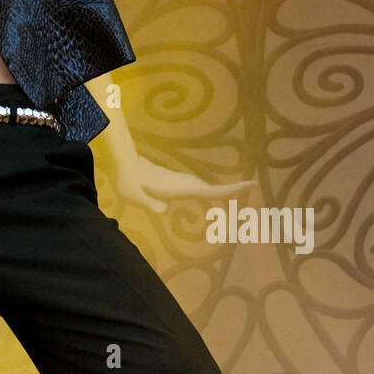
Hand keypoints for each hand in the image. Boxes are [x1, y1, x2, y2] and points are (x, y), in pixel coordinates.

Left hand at [115, 154, 255, 214]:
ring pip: (204, 189)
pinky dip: (208, 192)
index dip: (229, 190)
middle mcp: (182, 183)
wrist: (122, 163)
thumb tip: (165, 211)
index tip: (250, 184)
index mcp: (178, 188)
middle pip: (212, 190)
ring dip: (220, 193)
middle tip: (252, 188)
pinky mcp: (174, 182)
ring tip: (238, 196)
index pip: (208, 191)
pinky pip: (195, 189)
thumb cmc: (127, 181)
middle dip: (232, 191)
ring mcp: (179, 182)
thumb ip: (148, 203)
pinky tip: (209, 198)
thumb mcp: (134, 195)